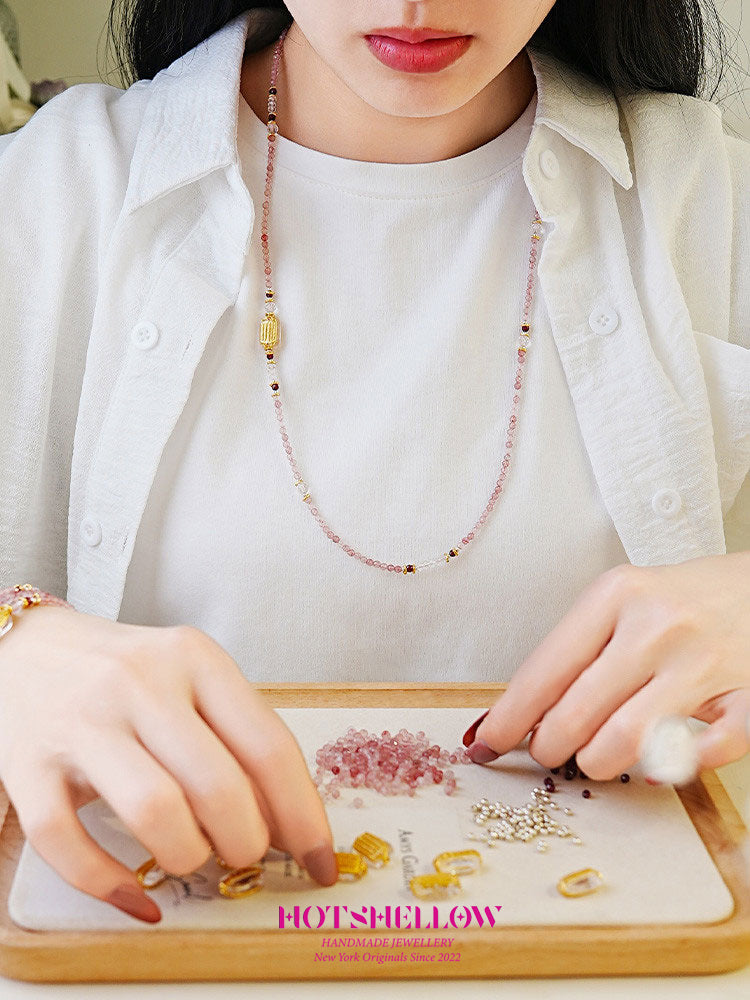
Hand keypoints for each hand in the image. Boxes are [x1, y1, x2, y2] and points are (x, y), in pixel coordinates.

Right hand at [0, 606, 336, 922]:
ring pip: (153, 811)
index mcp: (194, 659)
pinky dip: (108, 882)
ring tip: (192, 856)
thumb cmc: (124, 671)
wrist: (27, 649)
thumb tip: (286, 820)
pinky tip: (136, 892)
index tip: (320, 859)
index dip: (303, 815)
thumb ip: (235, 734)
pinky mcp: (27, 764)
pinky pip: (67, 842)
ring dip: (187, 856)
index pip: (267, 745)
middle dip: (246, 842)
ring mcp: (82, 723)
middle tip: (246, 854)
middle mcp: (140, 684)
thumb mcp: (190, 676)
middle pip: (216, 785)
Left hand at [462, 553, 749, 777]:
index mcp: (616, 596)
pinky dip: (671, 767)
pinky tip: (656, 762)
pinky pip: (701, 753)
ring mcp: (705, 663)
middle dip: (548, 746)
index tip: (486, 743)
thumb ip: (578, 651)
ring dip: (597, 763)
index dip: (509, 717)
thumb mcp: (622, 602)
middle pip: (577, 712)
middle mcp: (657, 626)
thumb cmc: (683, 600)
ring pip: (626, 740)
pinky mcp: (749, 695)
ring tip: (592, 758)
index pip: (545, 670)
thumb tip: (519, 711)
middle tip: (545, 751)